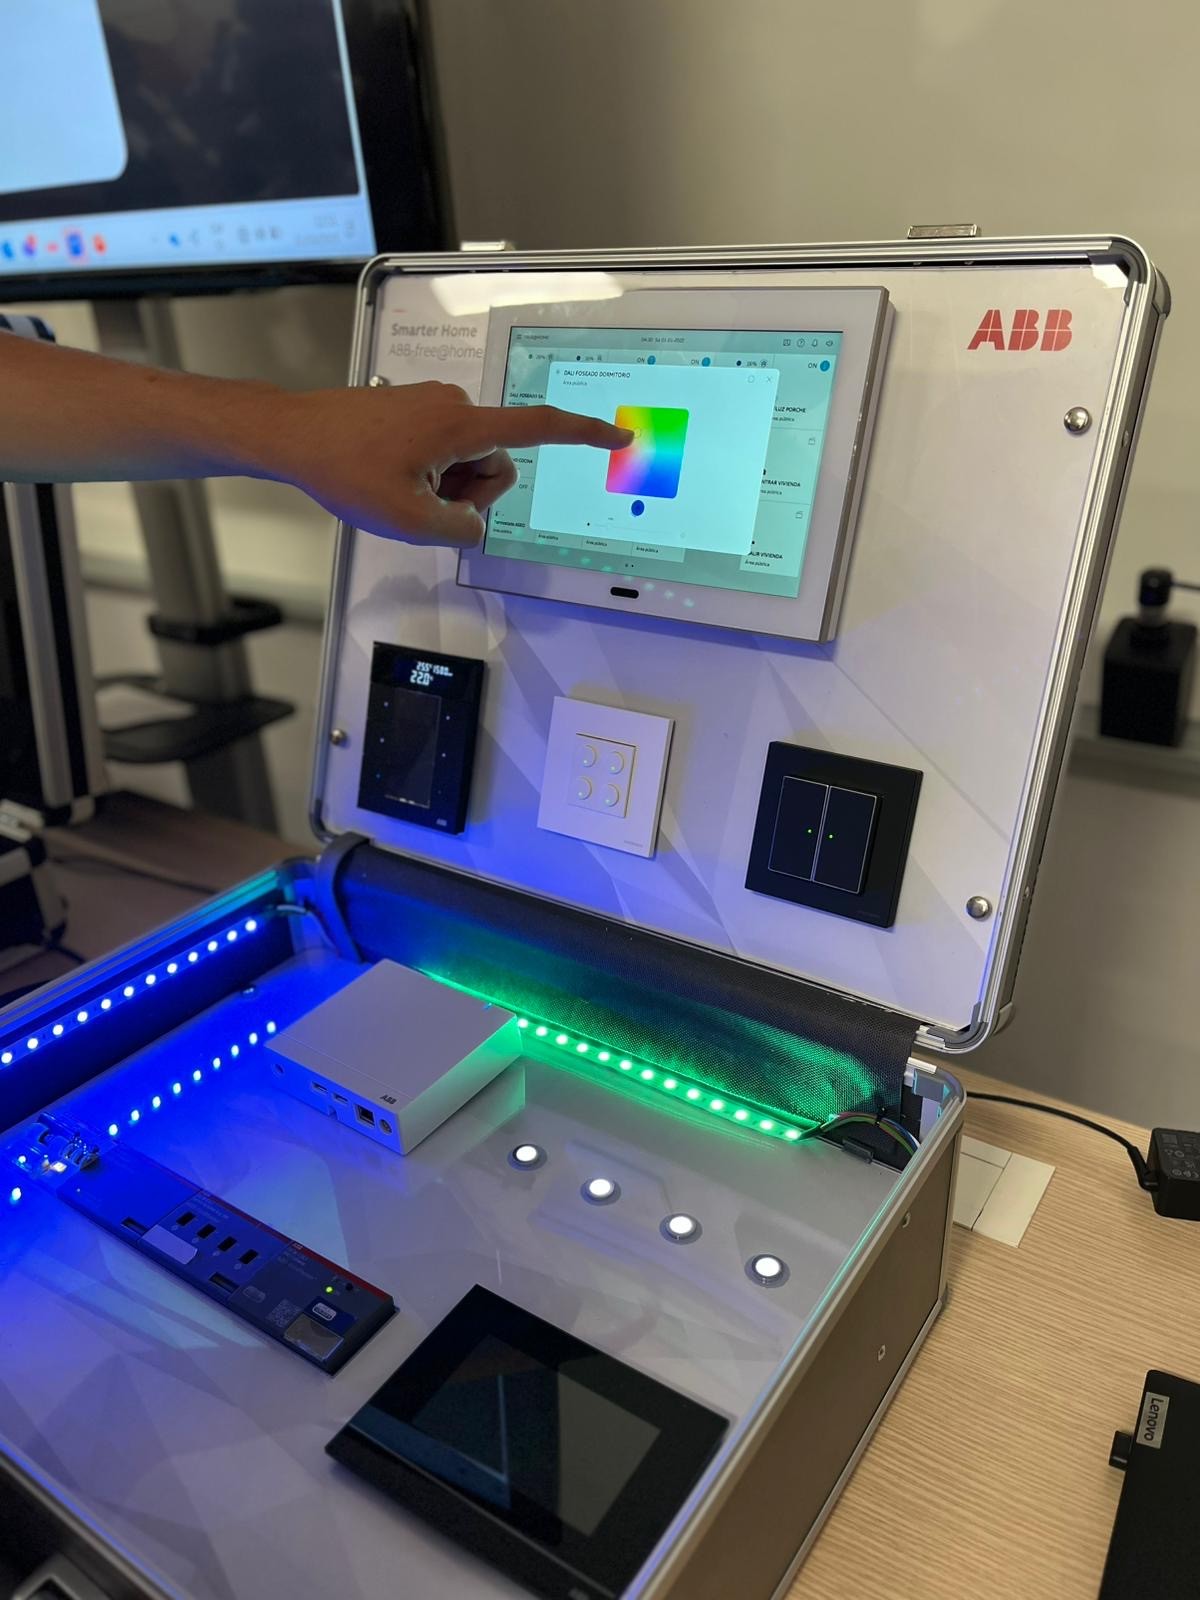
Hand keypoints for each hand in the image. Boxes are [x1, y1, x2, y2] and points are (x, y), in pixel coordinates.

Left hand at [271, 380, 632, 547]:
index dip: (583, 435)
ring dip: (446, 485)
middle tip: (423, 503)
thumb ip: (460, 530)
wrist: (292, 435)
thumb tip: (472, 523)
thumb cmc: (343, 469)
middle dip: (472, 493)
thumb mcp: (408, 520)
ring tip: (401, 489)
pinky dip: (429, 473)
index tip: (617, 436)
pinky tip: (391, 477)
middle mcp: (454, 406)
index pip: (539, 428)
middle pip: (497, 462)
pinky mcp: (416, 411)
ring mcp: (434, 406)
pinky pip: (444, 450)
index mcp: (462, 425)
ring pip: (468, 461)